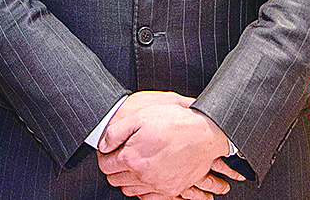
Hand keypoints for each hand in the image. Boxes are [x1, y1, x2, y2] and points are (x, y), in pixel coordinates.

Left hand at [97, 94, 242, 197]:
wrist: (205, 133)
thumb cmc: (174, 122)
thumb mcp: (140, 117)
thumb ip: (116, 133)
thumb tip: (103, 145)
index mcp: (132, 158)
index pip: (106, 166)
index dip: (105, 157)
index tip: (108, 151)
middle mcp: (143, 175)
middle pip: (116, 180)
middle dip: (114, 168)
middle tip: (119, 156)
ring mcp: (158, 184)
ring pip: (131, 190)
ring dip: (128, 179)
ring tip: (133, 164)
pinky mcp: (172, 189)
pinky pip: (149, 196)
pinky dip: (144, 188)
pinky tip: (146, 175)